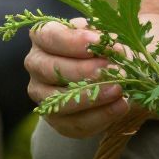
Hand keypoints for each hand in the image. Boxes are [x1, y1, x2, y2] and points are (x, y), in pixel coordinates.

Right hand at [25, 16, 133, 138]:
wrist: (107, 78)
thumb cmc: (102, 48)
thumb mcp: (104, 35)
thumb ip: (107, 39)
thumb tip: (115, 50)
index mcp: (44, 37)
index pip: (49, 36)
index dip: (73, 41)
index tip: (98, 41)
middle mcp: (37, 65)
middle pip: (49, 69)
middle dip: (83, 70)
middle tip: (113, 69)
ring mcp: (42, 94)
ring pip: (58, 99)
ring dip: (91, 96)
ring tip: (119, 89)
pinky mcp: (57, 120)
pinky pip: (74, 123)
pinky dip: (100, 116)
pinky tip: (121, 106)